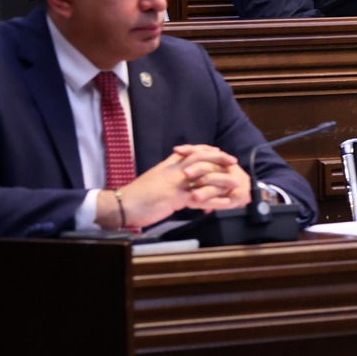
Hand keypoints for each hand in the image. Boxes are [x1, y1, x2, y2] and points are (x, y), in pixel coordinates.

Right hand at [109, 145, 248, 228]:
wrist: (121, 205)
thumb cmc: (136, 195)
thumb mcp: (154, 178)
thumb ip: (168, 175)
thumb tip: (181, 177)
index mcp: (168, 166)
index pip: (191, 152)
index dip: (206, 150)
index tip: (218, 151)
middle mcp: (173, 172)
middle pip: (200, 159)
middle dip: (219, 159)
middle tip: (233, 162)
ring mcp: (175, 184)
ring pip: (203, 176)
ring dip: (221, 180)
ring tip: (235, 184)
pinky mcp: (175, 199)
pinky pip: (199, 198)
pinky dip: (214, 201)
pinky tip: (224, 204)